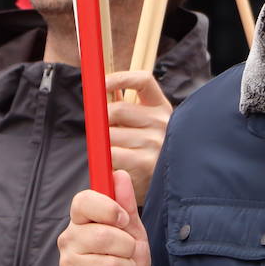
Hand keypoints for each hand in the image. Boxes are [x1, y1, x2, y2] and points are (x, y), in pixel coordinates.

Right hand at [59, 171, 150, 265]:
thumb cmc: (122, 255)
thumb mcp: (130, 229)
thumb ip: (125, 203)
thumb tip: (120, 174)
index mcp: (79, 219)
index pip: (82, 202)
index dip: (107, 208)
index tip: (123, 219)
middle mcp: (68, 240)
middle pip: (103, 236)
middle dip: (127, 247)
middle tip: (127, 252)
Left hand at [105, 71, 172, 202]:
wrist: (165, 188)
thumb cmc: (146, 153)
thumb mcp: (144, 126)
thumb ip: (125, 108)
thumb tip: (101, 89)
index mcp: (162, 107)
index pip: (143, 80)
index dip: (120, 77)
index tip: (101, 83)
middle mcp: (162, 122)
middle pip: (116, 109)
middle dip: (100, 120)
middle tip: (100, 132)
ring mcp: (156, 142)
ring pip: (110, 133)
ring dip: (102, 142)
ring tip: (112, 152)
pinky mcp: (146, 162)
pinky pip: (111, 153)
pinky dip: (105, 158)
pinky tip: (114, 164)